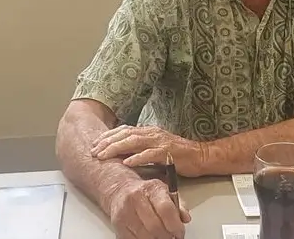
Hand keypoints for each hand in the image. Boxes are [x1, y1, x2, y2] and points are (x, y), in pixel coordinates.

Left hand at [92, 125, 207, 176]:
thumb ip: (141, 147)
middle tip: (94, 150)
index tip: (95, 143)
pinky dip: (137, 158)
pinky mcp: (168, 153)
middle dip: (107, 142)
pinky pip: (150, 154)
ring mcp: (160, 142)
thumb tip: (121, 153)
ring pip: (134, 142)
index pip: (124, 130)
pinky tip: (127, 162)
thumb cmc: (177, 154)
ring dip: (117, 148)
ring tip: (104, 155)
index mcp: (149, 131)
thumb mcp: (156, 147)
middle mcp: (153, 133)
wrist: (200, 156)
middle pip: (126, 134)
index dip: (109, 136)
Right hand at [106, 177, 190, 238]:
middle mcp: (136, 198)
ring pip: (144, 236)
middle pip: (155, 226)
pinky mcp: (118, 224)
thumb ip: (178, 205)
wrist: (121, 191)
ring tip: (162, 237)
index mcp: (152, 188)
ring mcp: (125, 212)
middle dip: (166, 236)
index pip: (166, 209)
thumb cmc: (146, 193)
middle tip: (172, 237)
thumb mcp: (165, 192)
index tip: (180, 233)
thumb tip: (186, 218)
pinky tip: (150, 236)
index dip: (175, 225)